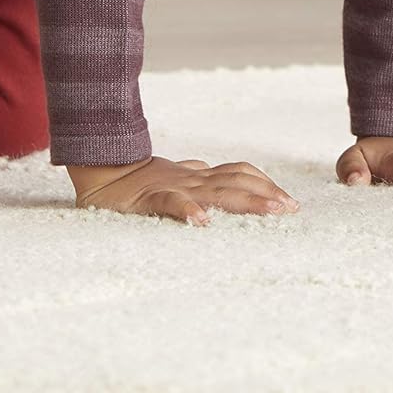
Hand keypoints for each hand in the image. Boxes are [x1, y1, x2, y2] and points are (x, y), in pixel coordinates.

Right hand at [68, 154, 298, 225]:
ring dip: (245, 200)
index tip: (288, 200)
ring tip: (270, 210)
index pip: (239, 174)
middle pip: (237, 182)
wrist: (100, 169)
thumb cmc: (136, 179)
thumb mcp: (171, 177)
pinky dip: (187, 211)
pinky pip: (169, 203)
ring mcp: (171, 187)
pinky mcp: (147, 199)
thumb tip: (211, 169)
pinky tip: (203, 222)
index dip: (265, 183)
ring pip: (215, 191)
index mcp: (198, 176)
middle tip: (291, 208)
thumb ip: (193, 175)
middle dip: (266, 194)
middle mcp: (192, 180)